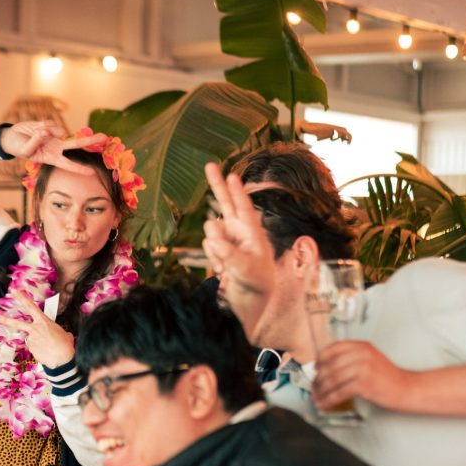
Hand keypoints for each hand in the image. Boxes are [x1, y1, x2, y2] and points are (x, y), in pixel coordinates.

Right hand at [0, 123, 107, 174]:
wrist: (11, 137)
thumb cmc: (18, 147)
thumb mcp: (25, 150)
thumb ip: (36, 142)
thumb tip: (46, 133)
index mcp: (52, 158)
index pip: (68, 164)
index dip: (79, 169)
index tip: (92, 173)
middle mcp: (56, 147)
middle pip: (76, 144)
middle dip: (90, 140)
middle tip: (104, 137)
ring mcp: (54, 136)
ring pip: (58, 130)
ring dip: (45, 130)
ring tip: (33, 133)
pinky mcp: (50, 126)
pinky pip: (49, 123)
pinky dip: (40, 125)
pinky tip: (34, 128)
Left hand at [0, 292, 74, 369]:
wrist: (63, 360)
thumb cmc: (66, 345)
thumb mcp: (63, 333)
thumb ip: (58, 331)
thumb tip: (64, 336)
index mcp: (43, 321)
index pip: (30, 306)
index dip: (21, 297)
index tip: (14, 291)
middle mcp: (35, 329)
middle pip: (17, 323)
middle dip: (5, 319)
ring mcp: (31, 340)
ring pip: (31, 339)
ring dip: (39, 343)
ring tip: (48, 347)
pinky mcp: (31, 349)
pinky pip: (35, 348)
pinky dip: (40, 350)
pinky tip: (47, 353)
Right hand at [202, 163, 275, 299]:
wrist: (250, 302)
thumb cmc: (257, 284)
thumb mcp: (246, 270)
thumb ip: (229, 254)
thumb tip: (212, 238)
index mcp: (253, 232)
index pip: (244, 207)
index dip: (237, 191)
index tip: (232, 175)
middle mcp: (240, 231)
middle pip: (225, 202)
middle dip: (217, 185)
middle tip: (209, 164)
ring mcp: (227, 239)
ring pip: (210, 230)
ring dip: (214, 246)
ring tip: (226, 267)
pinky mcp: (218, 249)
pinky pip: (208, 245)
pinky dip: (213, 257)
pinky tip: (223, 271)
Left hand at [312, 340, 414, 411]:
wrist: (407, 388)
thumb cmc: (389, 377)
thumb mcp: (372, 359)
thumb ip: (353, 359)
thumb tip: (329, 367)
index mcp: (362, 346)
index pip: (334, 348)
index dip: (321, 358)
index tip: (316, 367)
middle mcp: (361, 355)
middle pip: (330, 365)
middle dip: (318, 379)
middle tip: (314, 387)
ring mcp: (363, 369)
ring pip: (332, 380)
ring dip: (321, 391)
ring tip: (316, 398)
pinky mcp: (363, 384)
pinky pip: (339, 393)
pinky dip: (328, 400)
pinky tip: (324, 404)